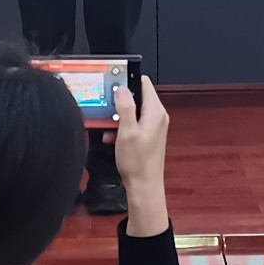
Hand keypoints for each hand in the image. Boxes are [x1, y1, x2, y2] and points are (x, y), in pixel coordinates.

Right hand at [108, 77, 168, 237]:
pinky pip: (132, 123)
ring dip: (117, 116)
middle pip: (136, 96)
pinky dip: (120, 127)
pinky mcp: (146, 135)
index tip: (114, 81)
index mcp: (155, 112)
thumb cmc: (138, 163)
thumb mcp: (126, 131)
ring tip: (108, 126)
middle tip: (107, 106)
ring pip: (132, 111)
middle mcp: (156, 116)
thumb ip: (125, 107)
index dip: (128, 79)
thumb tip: (122, 88)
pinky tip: (111, 137)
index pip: (143, 82)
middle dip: (119, 101)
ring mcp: (152, 126)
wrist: (144, 185)